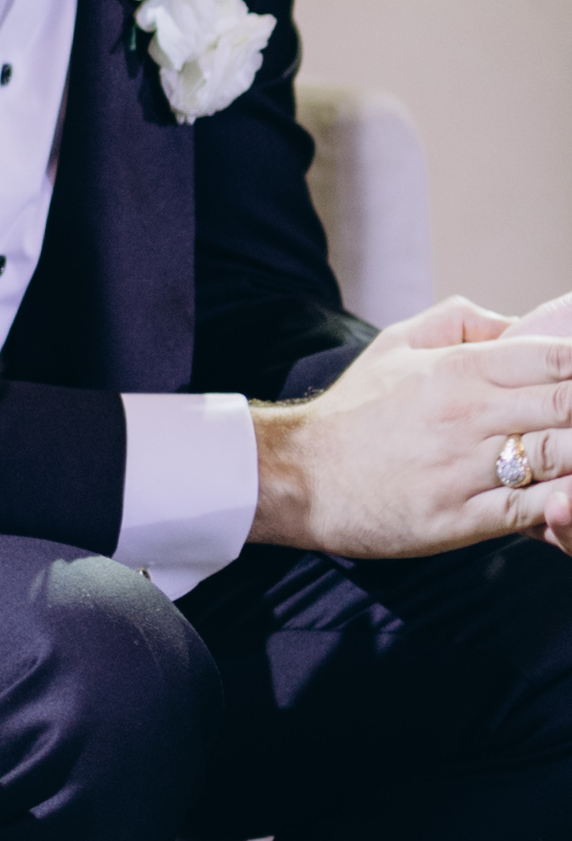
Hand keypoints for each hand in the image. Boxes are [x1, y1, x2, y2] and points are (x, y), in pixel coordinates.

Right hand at [251, 295, 571, 559]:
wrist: (297, 476)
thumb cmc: (353, 411)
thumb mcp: (396, 344)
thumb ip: (460, 322)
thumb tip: (517, 324)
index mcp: (457, 368)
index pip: (554, 357)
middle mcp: (468, 414)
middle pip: (569, 406)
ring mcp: (465, 469)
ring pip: (559, 457)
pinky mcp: (460, 518)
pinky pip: (532, 510)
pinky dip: (561, 503)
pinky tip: (566, 495)